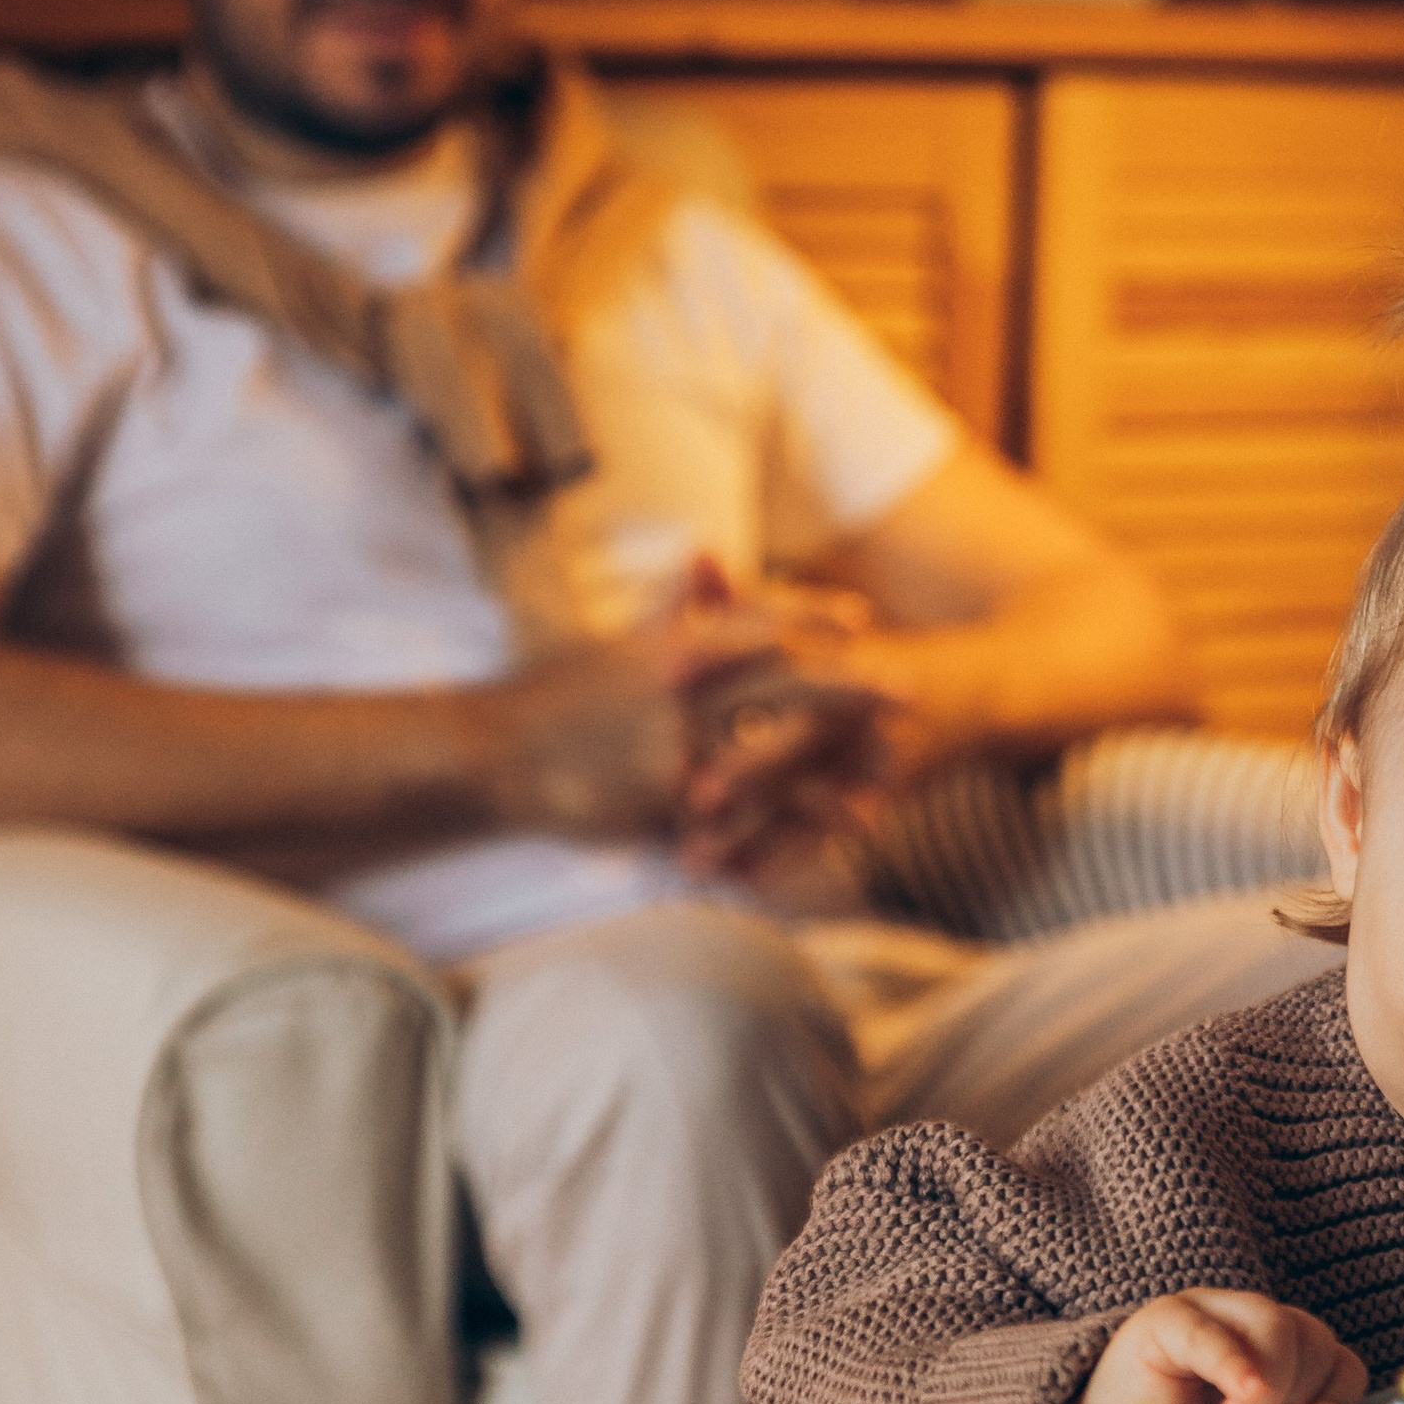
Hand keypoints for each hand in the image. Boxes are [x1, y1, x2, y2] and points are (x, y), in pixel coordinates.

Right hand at [478, 563, 884, 850]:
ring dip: (833, 777)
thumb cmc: (552, 692)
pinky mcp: (661, 799)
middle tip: (911, 692)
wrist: (493, 752)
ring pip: (772, 759)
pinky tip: (816, 848)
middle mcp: (681, 691)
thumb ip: (674, 609)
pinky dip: (782, 832)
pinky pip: (734, 818)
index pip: (757, 621)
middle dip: (852, 691)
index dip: (811, 619)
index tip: (861, 620)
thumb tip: (705, 556)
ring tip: (886, 788)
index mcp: (671, 643)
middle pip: (785, 685)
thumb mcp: (615, 641)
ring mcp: (673, 747)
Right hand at [1056, 1292, 1367, 1403]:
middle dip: (1301, 1400)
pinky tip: (1240, 1396)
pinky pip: (1206, 1329)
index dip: (1339, 1399)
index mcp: (1284, 1360)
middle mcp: (1250, 1327)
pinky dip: (1231, 1361)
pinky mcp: (1163, 1323)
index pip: (1337, 1361)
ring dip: (1270, 1386)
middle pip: (1312, 1338)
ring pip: (1275, 1322)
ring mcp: (1208, 1316)